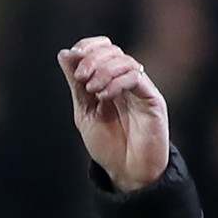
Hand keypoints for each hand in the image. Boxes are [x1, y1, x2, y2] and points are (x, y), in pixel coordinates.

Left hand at [58, 37, 169, 191]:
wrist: (127, 170)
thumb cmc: (107, 144)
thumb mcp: (84, 111)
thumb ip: (76, 85)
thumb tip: (64, 53)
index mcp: (109, 80)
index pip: (102, 47)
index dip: (87, 46)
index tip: (74, 57)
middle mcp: (126, 81)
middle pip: (113, 50)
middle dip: (93, 58)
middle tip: (81, 77)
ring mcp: (140, 89)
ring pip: (125, 61)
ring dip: (103, 70)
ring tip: (92, 90)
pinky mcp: (153, 99)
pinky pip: (136, 78)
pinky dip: (117, 82)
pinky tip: (104, 96)